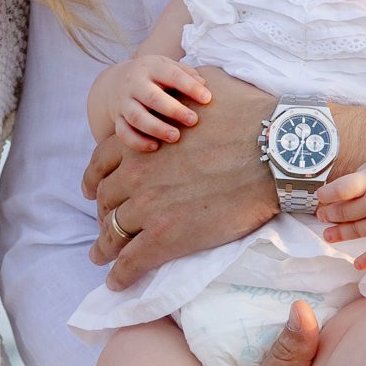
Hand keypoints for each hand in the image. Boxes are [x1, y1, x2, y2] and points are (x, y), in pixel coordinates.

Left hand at [85, 66, 277, 288]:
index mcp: (138, 140)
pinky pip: (131, 261)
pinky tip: (117, 283)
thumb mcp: (202, 84)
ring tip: (101, 257)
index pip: (101, 163)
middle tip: (106, 224)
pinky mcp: (166, 236)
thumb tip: (179, 82)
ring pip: (113, 232)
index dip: (93, 180)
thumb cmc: (247, 113)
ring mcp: (147, 206)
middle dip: (102, 213)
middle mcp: (134, 173)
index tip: (90, 191)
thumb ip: (179, 89)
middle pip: (105, 199)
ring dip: (104, 246)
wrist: (275, 151)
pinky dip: (120, 274)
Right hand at [100, 54, 211, 151]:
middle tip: (193, 120)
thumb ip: (185, 73)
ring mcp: (124, 102)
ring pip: (136, 117)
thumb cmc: (152, 76)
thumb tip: (203, 84)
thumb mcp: (166, 66)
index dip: (189, 86)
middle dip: (173, 110)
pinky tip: (154, 147)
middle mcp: (134, 84)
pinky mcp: (117, 119)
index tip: (207, 99)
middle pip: (152, 97)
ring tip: (175, 137)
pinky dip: (137, 141)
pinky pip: (123, 132)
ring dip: (156, 128)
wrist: (115, 81)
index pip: (171, 75)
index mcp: (150, 68)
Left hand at [314, 149, 365, 269]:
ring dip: (339, 233)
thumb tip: (339, 190)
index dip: (326, 195)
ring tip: (328, 234)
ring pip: (357, 231)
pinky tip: (356, 264)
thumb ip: (360, 176)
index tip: (320, 197)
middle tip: (323, 215)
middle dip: (329, 214)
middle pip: (345, 212)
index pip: (340, 190)